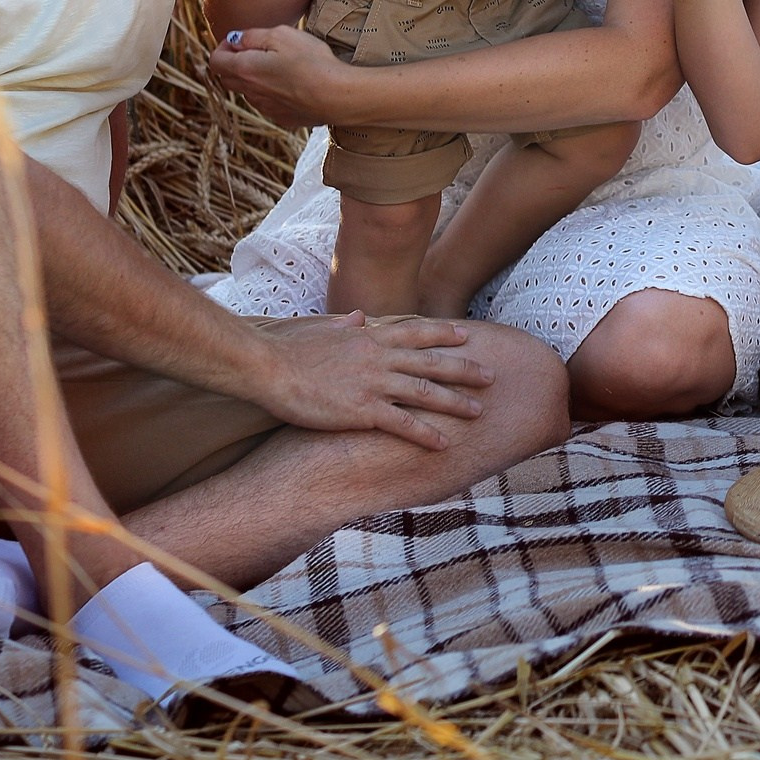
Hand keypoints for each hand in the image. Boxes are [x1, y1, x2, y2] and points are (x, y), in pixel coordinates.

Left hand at [208, 24, 349, 127]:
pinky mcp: (282, 118)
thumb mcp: (281, 35)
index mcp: (245, 70)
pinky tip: (293, 84)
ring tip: (279, 67)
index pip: (215, 61)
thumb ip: (252, 36)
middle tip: (256, 52)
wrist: (337, 96)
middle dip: (234, 63)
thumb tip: (235, 40)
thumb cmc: (311, 61)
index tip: (240, 41)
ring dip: (253, 79)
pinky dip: (271, 93)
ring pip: (247, 92)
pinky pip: (267, 103)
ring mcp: (265, 108)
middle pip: (227, 78)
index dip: (223, 48)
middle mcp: (250, 92)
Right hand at [247, 310, 493, 449]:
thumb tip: (357, 316)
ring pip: (425, 392)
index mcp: (369, 337)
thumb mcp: (320, 329)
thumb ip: (344, 325)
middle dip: (465, 369)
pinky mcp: (361, 411)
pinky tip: (443, 444)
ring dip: (455, 402)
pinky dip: (425, 434)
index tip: (465, 336)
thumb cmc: (288, 348)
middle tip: (492, 375)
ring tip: (479, 411)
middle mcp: (378, 357)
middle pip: (431, 363)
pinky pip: (402, 424)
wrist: (267, 365)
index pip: (415, 332)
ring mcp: (372, 383)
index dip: (442, 335)